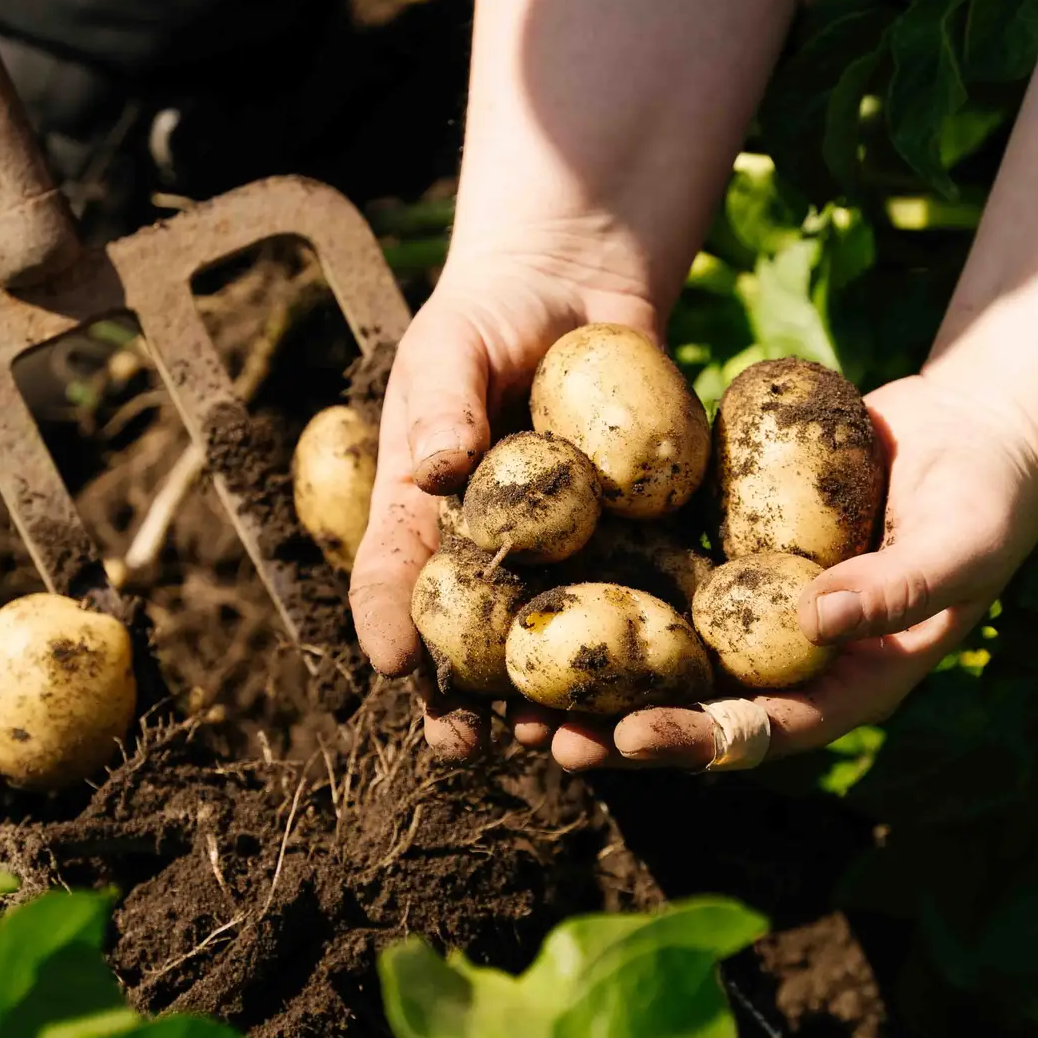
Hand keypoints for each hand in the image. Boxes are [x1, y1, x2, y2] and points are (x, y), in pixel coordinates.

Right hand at [348, 242, 664, 755]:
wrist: (580, 289)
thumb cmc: (492, 316)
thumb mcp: (454, 345)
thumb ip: (443, 403)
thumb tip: (438, 465)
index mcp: (422, 516)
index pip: (393, 580)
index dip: (388, 626)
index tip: (393, 666)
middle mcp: (484, 554)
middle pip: (466, 643)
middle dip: (462, 704)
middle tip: (466, 747)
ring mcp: (557, 559)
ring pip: (549, 646)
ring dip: (548, 702)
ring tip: (555, 743)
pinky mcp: (626, 546)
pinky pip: (630, 605)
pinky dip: (636, 654)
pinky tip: (649, 693)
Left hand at [546, 368, 1037, 772]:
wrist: (975, 428)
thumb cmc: (985, 498)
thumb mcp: (958, 543)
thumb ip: (895, 589)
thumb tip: (813, 624)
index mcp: (847, 681)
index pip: (762, 730)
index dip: (693, 740)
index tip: (625, 738)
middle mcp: (791, 660)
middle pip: (693, 708)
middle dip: (615, 727)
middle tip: (536, 732)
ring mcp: (758, 609)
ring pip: (665, 651)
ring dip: (595, 670)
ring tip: (512, 682)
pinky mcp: (734, 555)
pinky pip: (667, 577)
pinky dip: (612, 585)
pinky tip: (545, 578)